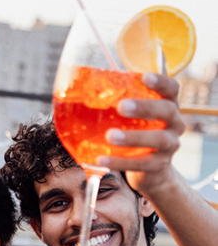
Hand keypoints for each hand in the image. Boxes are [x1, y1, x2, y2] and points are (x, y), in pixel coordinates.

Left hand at [95, 72, 183, 196]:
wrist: (151, 169)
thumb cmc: (136, 132)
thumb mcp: (131, 117)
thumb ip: (113, 103)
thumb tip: (71, 88)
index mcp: (167, 105)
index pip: (172, 88)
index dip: (161, 82)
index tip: (144, 76)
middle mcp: (174, 123)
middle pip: (167, 111)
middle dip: (145, 107)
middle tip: (121, 106)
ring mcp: (170, 145)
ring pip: (159, 139)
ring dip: (133, 137)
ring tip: (110, 135)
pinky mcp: (159, 165)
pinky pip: (142, 163)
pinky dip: (120, 161)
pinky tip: (101, 159)